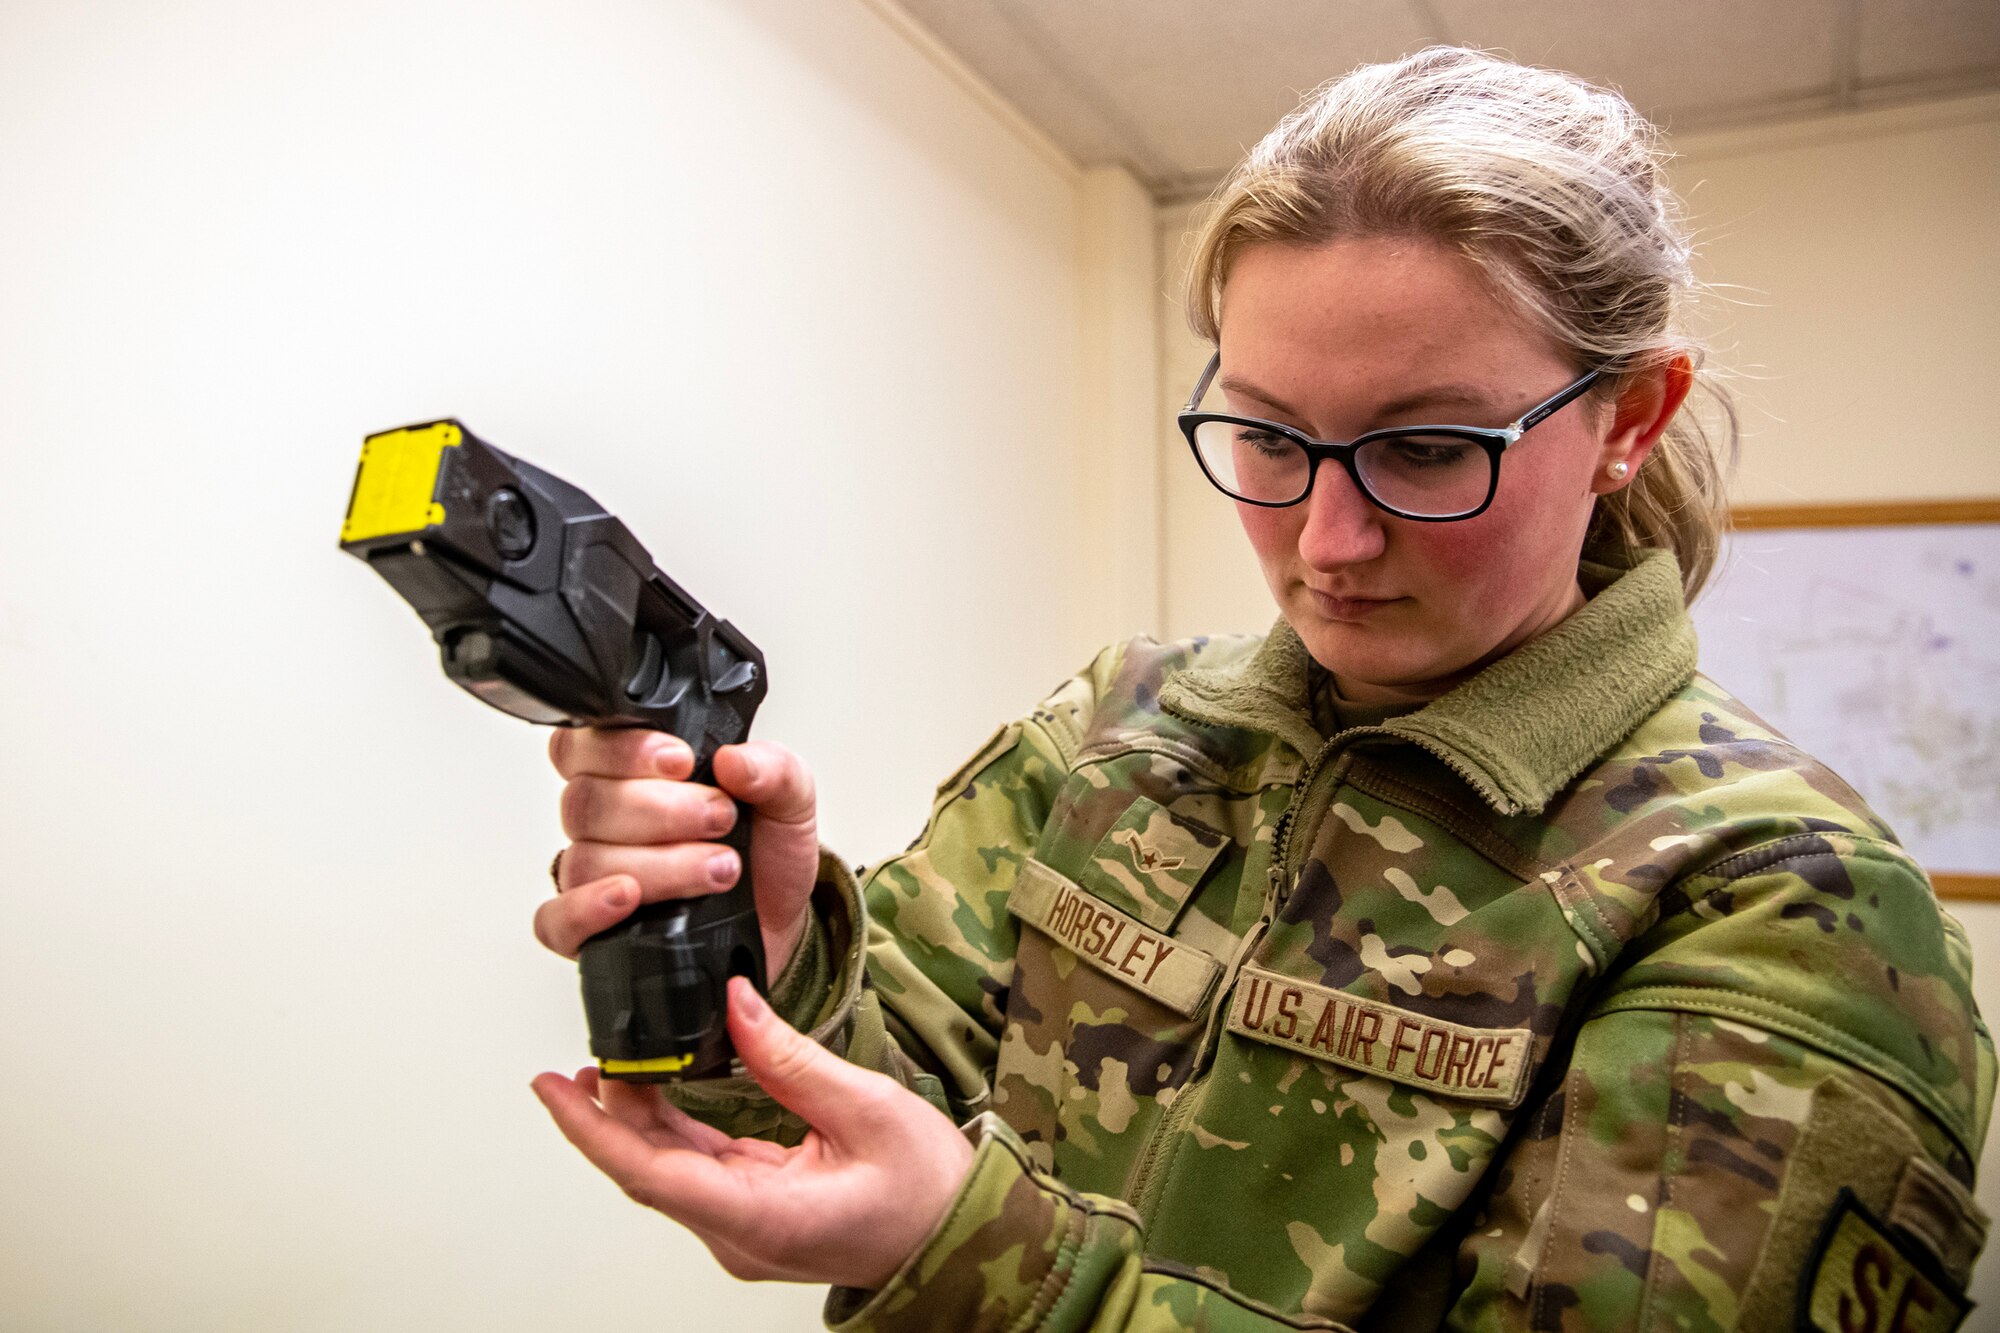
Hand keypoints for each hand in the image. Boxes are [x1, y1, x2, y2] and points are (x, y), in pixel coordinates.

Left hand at [531, 978, 974, 1288]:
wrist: (965, 1239)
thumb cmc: (930, 1191)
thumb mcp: (866, 1108)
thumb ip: (789, 1058)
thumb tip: (734, 1005)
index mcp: (761, 1218)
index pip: (649, 1173)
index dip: (592, 1130)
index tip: (554, 1089)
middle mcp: (739, 1234)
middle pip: (650, 1168)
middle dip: (612, 1108)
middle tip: (592, 1046)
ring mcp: (744, 1229)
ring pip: (669, 1168)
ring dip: (641, 1115)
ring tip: (619, 1058)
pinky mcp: (755, 1214)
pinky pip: (698, 1169)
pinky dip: (673, 1126)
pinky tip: (662, 1088)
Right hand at [540, 729, 821, 976]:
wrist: (781, 921)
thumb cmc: (768, 854)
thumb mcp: (788, 799)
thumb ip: (772, 768)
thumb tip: (734, 760)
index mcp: (633, 771)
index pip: (587, 744)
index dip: (625, 749)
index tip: (682, 762)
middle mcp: (604, 819)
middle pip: (587, 802)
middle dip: (662, 810)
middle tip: (720, 819)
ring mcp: (593, 874)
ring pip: (586, 859)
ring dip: (658, 864)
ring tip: (719, 868)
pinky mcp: (591, 929)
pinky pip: (556, 920)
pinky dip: (586, 909)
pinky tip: (628, 899)